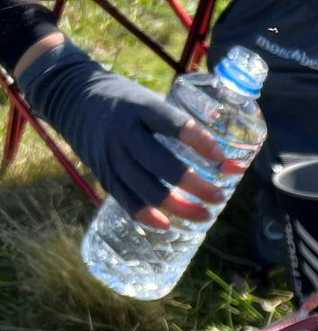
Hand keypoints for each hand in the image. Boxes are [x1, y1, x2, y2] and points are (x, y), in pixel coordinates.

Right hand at [17, 40, 242, 228]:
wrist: (71, 97)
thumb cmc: (126, 102)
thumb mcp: (148, 100)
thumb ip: (179, 125)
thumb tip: (227, 157)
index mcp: (141, 108)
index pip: (173, 124)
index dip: (201, 143)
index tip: (225, 160)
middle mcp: (125, 132)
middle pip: (163, 165)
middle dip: (196, 186)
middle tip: (220, 197)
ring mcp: (112, 155)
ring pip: (147, 189)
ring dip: (180, 207)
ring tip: (206, 215)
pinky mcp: (103, 173)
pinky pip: (125, 199)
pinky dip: (147, 216)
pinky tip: (169, 226)